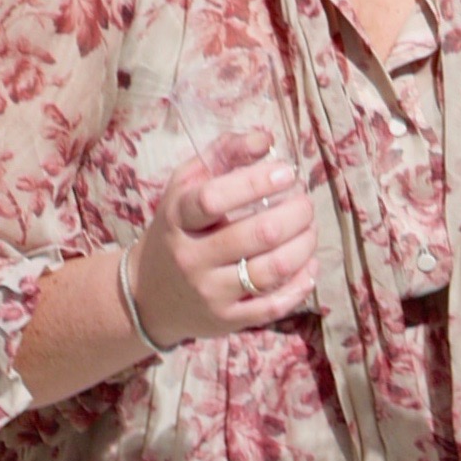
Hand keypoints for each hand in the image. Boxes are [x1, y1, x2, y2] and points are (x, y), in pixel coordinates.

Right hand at [130, 134, 318, 344]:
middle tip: (305, 203)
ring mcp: (210, 292)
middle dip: (296, 214)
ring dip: (304, 245)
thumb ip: (223, 155)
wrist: (150, 295)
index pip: (214, 199)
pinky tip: (310, 265)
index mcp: (179, 218)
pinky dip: (301, 283)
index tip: (286, 172)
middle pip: (257, 235)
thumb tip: (266, 140)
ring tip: (310, 229)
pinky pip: (273, 305)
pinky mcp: (227, 320)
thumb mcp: (186, 186)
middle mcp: (191, 257)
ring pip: (271, 270)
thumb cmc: (178, 228)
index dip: (256, 182)